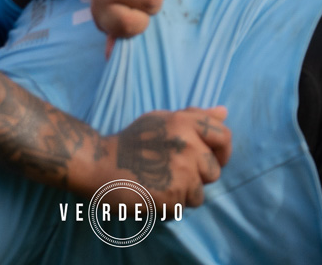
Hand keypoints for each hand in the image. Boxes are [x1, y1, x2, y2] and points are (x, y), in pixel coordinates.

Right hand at [85, 107, 231, 208]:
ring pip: (199, 194)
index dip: (222, 151)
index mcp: (184, 122)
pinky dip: (169, 206)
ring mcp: (181, 172)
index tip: (213, 159)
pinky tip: (151, 194)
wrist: (98, 165)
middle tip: (172, 173)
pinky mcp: (173, 196)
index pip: (224, 136)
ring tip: (159, 184)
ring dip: (183, 194)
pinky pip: (182, 208)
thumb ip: (194, 116)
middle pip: (214, 171)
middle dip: (198, 177)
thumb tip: (224, 112)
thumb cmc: (130, 143)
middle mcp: (187, 145)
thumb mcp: (161, 120)